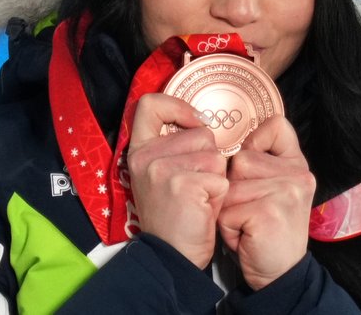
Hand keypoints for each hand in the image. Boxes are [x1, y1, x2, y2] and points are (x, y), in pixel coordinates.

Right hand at [127, 93, 228, 268]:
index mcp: (139, 150)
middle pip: (201, 133)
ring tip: (199, 199)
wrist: (172, 256)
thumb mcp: (163, 175)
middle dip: (209, 160)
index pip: (150, 104)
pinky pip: (221, 177)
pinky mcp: (183, 183)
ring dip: (216, 178)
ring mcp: (162, 168)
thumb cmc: (175, 216)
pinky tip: (203, 209)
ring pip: (216, 156)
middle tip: (194, 187)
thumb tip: (202, 122)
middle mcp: (146, 155)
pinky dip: (220, 195)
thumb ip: (173, 147)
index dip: (178, 106)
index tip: (194, 122)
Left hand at [217, 115, 315, 289]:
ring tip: (247, 224)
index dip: (256, 139)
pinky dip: (228, 228)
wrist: (280, 274)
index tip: (253, 161)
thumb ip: (261, 164)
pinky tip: (247, 237)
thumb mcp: (271, 190)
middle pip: (240, 160)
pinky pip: (226, 210)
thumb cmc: (266, 231)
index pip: (277, 126)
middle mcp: (298, 174)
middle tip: (250, 211)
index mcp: (297, 165)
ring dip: (227, 210)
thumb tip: (232, 142)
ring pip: (228, 186)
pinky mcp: (269, 212)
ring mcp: (286, 192)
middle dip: (232, 189)